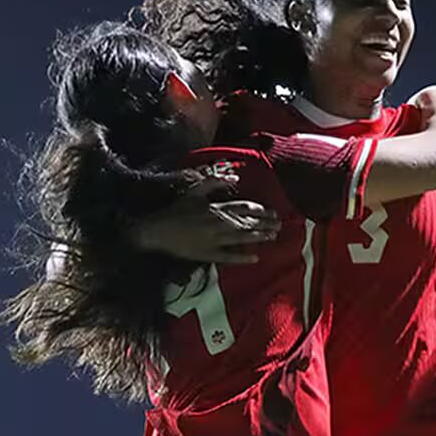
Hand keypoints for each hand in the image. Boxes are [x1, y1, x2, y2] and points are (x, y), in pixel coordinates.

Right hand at [130, 178, 279, 263]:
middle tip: (279, 225)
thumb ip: (214, 182)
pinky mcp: (207, 254)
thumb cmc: (176, 210)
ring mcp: (214, 240)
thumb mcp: (194, 191)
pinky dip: (242, 257)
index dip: (260, 210)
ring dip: (258, 237)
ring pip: (241, 238)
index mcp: (216, 208)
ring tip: (273, 237)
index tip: (273, 212)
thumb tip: (234, 178)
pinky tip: (255, 258)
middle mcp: (218, 224)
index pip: (244, 208)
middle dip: (265, 224)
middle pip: (247, 223)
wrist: (156, 230)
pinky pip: (228, 257)